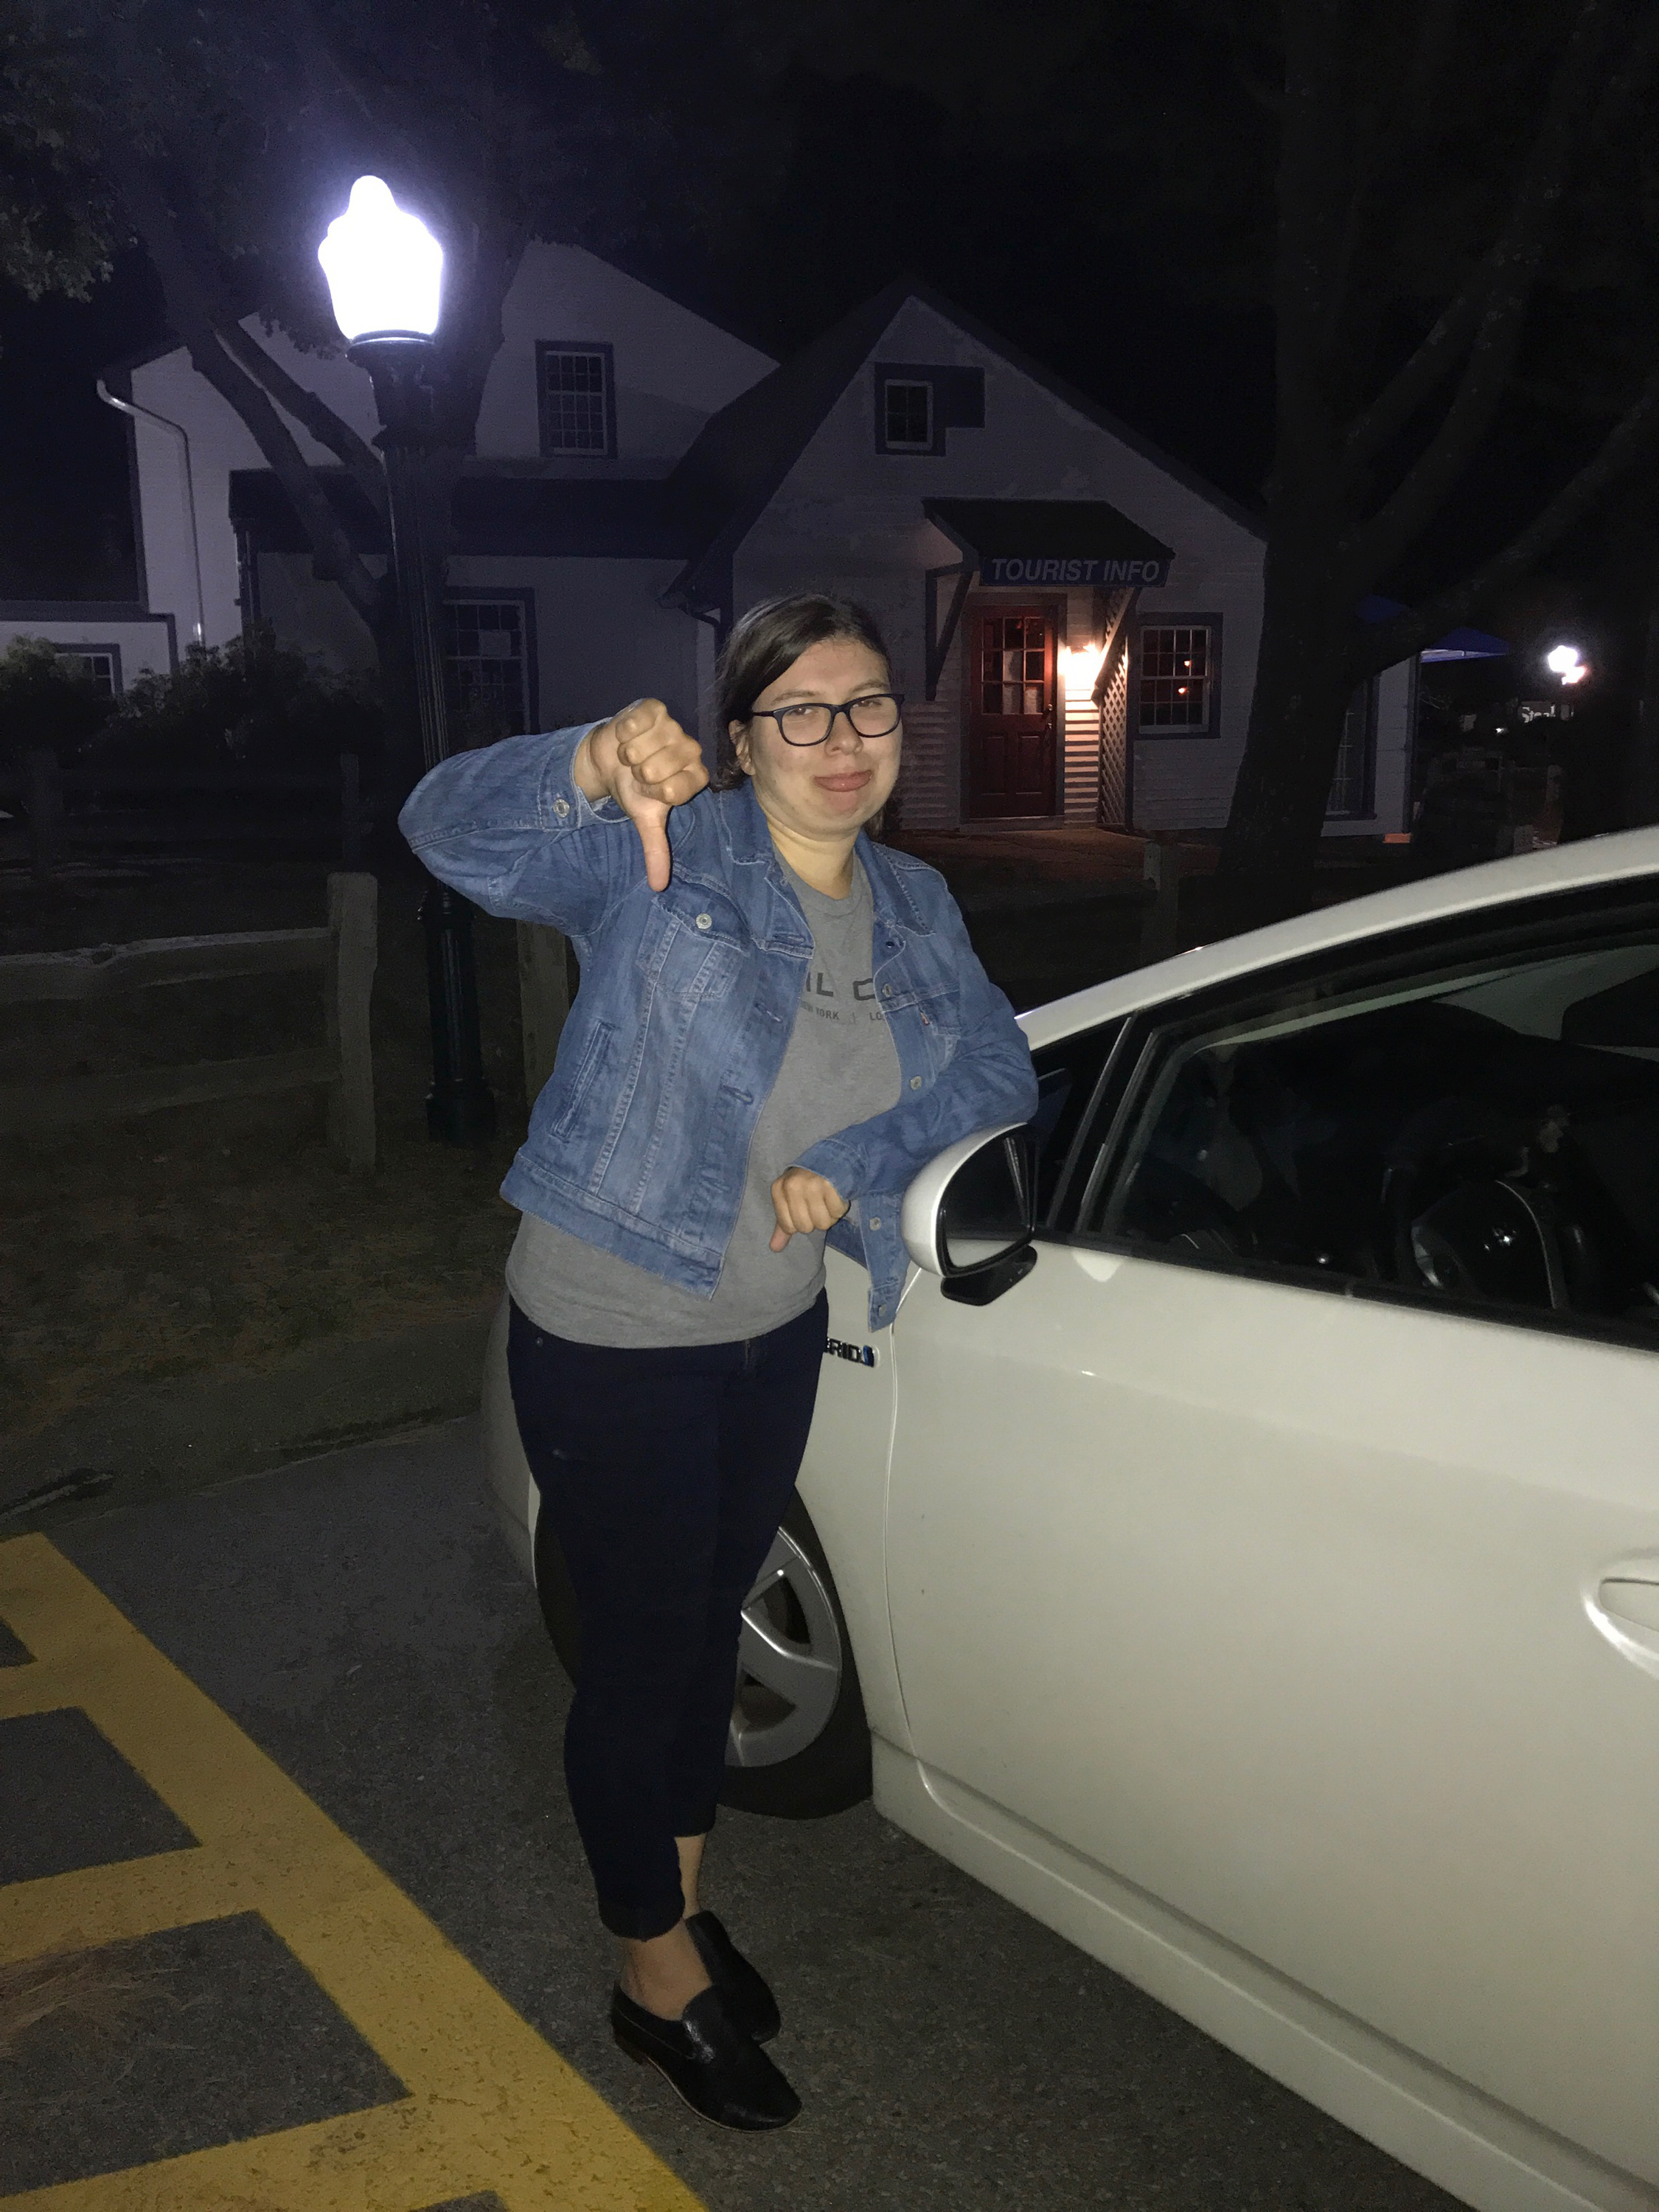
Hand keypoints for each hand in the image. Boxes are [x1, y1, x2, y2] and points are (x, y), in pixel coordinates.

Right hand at [573, 698, 708, 890]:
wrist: (610, 759)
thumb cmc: (633, 788)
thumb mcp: (644, 819)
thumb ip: (655, 850)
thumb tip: (658, 886)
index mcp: (695, 778)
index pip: (672, 791)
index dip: (651, 792)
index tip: (648, 790)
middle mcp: (691, 750)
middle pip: (655, 770)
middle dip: (636, 774)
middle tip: (637, 770)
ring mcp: (674, 726)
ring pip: (641, 748)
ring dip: (627, 754)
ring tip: (630, 754)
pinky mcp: (656, 708)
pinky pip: (636, 724)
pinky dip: (623, 733)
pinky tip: (627, 734)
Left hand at [769, 1167, 848, 1251]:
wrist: (834, 1157)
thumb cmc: (809, 1181)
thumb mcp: (791, 1199)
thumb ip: (783, 1224)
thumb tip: (775, 1248)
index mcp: (779, 1188)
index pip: (789, 1227)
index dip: (800, 1222)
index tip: (804, 1207)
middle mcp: (792, 1185)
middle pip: (805, 1227)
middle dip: (815, 1220)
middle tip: (818, 1203)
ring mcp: (811, 1184)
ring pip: (822, 1223)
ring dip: (829, 1215)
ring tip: (827, 1199)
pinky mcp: (831, 1185)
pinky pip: (837, 1213)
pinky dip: (839, 1208)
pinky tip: (836, 1195)